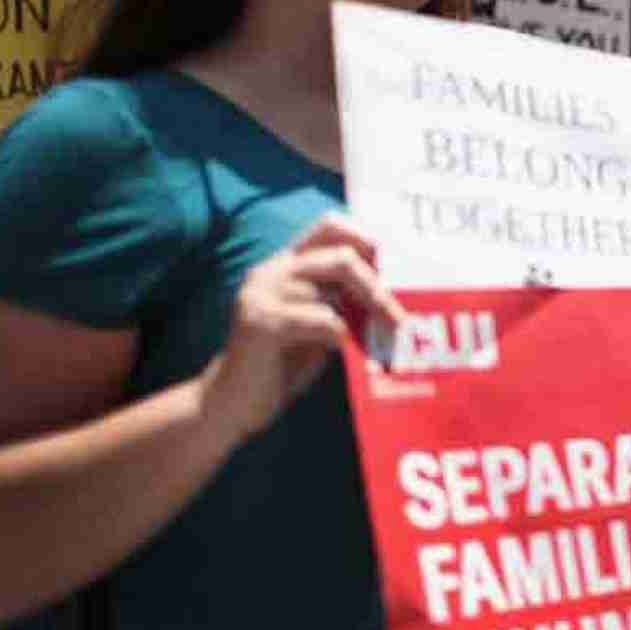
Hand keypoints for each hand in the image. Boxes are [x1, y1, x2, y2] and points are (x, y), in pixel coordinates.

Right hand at [204, 214, 406, 440]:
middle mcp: (272, 271)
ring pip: (332, 292)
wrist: (232, 404)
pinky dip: (342, 336)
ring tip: (381, 339)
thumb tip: (394, 292)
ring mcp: (262, 294)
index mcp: (286, 265)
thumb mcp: (317, 325)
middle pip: (341, 258)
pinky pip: (321, 320)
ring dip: (364, 317)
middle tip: (398, 317)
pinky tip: (345, 350)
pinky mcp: (261, 323)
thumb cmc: (282, 364)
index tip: (392, 264)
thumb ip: (342, 302)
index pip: (329, 226)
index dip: (364, 237)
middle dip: (377, 287)